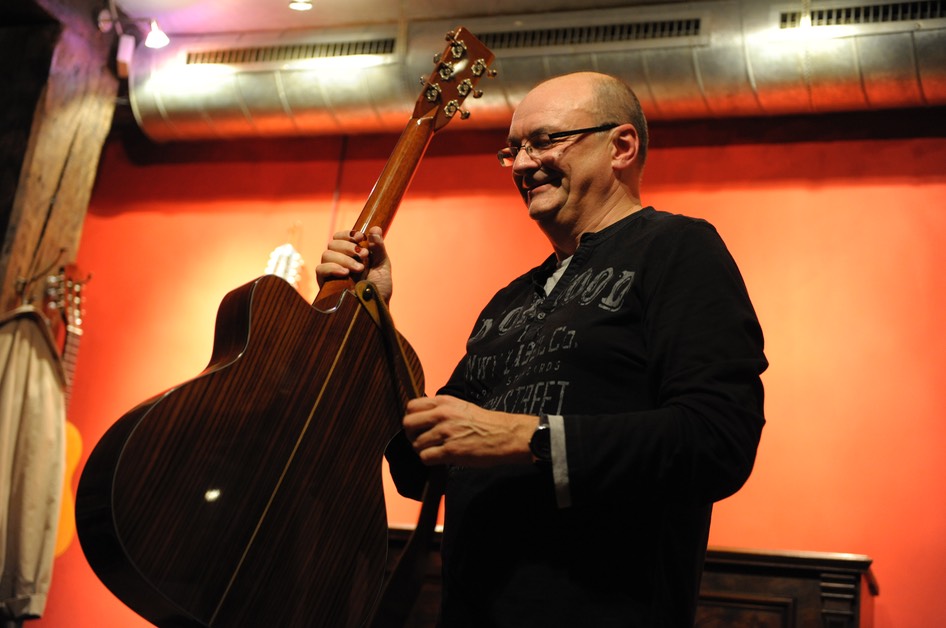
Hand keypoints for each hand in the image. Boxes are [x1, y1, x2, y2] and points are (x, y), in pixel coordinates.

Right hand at [315, 226, 391, 302]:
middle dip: (349, 246)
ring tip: (359, 268)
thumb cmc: (379, 288)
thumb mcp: (383, 265)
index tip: (361, 237)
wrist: (375, 308)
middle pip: (333, 243)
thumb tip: (375, 228)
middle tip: (364, 256)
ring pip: (327, 254)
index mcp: (351, 254)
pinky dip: (333, 267)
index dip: (348, 234)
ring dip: (344, 258)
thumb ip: (378, 248)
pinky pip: (321, 269)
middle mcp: (339, 261)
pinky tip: (345, 273)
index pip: (340, 237)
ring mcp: (331, 272)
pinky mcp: (325, 283)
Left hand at [403, 395, 537, 466]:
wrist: (505, 435)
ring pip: (416, 444)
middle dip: (412, 435)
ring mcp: (445, 432)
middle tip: (422, 440)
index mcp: (444, 401)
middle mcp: (442, 414)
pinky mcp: (450, 451)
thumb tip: (422, 418)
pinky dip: (429, 460)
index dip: (412, 418)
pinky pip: (425, 457)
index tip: (418, 426)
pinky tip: (439, 459)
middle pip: (408, 424)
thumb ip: (441, 409)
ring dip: (422, 450)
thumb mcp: (460, 406)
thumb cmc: (484, 423)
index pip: (411, 406)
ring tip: (435, 451)